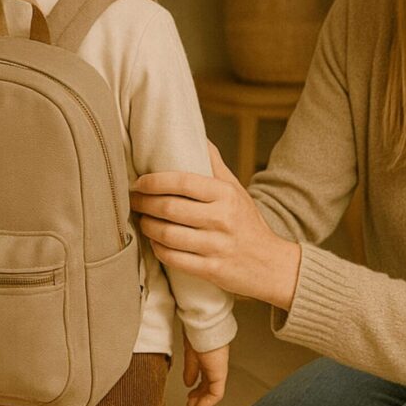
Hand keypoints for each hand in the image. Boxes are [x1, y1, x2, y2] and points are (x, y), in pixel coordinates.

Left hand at [130, 143, 301, 308]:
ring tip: (141, 220)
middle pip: (170, 208)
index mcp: (226, 195)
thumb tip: (197, 135)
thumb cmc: (247, 223)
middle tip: (133, 201)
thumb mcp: (236, 190)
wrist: (272, 264)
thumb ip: (214, 165)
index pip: (182, 182)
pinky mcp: (212, 270)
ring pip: (168, 235)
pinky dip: (158, 249)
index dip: (154, 181)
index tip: (139, 182)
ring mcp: (217, 246)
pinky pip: (173, 259)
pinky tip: (154, 242)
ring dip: (147, 227)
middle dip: (144, 203)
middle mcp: (222, 219)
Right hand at [183, 334, 227, 405]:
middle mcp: (214, 365)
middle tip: (191, 405)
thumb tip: (188, 382)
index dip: (197, 389)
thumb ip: (190, 370)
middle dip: (199, 398)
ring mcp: (218, 370)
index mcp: (208, 359)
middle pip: (208, 386)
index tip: (189, 395)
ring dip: (202, 403)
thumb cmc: (196, 334)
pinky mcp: (219, 374)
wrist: (203, 327)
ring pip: (213, 392)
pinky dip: (207, 402)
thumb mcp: (190, 355)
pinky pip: (216, 393)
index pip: (205, 378)